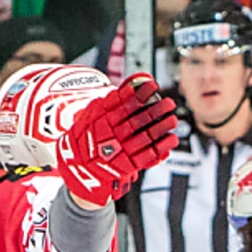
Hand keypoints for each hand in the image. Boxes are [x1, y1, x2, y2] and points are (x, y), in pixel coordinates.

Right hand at [56, 73, 177, 205]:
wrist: (78, 166)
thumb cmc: (88, 135)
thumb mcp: (91, 114)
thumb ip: (110, 100)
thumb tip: (131, 85)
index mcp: (102, 122)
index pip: (124, 105)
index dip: (140, 95)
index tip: (153, 86)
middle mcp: (112, 136)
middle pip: (137, 121)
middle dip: (156, 111)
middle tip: (169, 103)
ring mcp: (121, 152)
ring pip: (145, 138)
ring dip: (161, 128)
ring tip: (173, 119)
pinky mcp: (128, 166)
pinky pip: (148, 156)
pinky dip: (161, 147)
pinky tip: (172, 138)